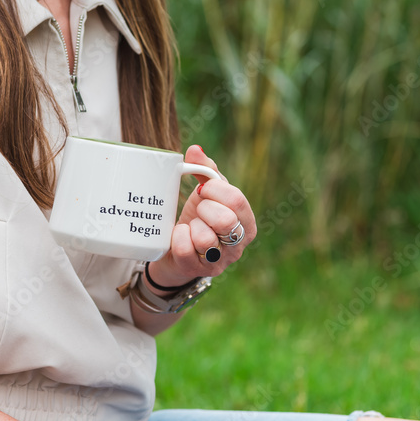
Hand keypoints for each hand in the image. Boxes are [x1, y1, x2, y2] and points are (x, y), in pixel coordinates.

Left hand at [147, 145, 256, 287]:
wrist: (173, 249)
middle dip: (205, 209)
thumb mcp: (205, 195)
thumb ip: (205, 170)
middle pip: (226, 221)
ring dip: (193, 225)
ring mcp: (218, 262)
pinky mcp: (195, 271)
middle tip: (198, 209)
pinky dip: (178, 237)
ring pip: (206, 239)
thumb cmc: (197, 218)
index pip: (237, 201)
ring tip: (191, 225)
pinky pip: (185, 249)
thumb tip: (195, 150)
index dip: (215, 190)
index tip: (202, 189)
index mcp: (246, 223)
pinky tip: (179, 235)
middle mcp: (238, 246)